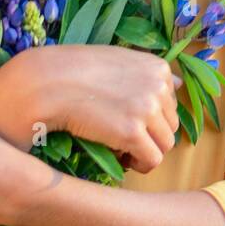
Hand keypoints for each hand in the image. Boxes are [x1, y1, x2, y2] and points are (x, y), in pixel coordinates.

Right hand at [23, 45, 181, 174]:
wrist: (46, 82)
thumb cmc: (75, 71)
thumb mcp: (117, 60)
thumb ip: (145, 73)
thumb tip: (178, 84)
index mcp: (157, 68)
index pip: (170, 104)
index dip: (149, 117)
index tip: (126, 120)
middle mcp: (158, 85)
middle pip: (170, 126)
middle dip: (149, 135)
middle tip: (121, 138)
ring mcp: (147, 108)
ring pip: (165, 145)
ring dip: (144, 151)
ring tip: (120, 149)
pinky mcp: (133, 132)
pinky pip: (152, 160)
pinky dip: (139, 165)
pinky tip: (120, 159)